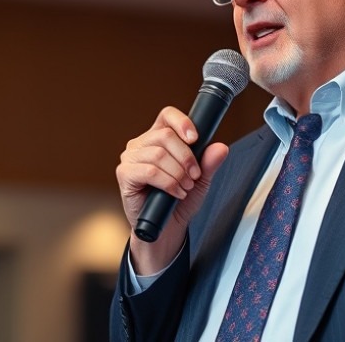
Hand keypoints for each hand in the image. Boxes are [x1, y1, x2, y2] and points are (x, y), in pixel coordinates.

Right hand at [116, 106, 228, 273]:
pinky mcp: (124, 174)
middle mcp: (141, 143)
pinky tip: (175, 192)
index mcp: (158, 137)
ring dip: (178, 173)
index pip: (167, 115)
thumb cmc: (180, 200)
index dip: (182, 122)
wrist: (167, 228)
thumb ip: (209, 163)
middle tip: (194, 176)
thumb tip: (220, 147)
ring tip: (185, 187)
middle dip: (186, 157)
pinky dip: (167, 182)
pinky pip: (149, 171)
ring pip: (158, 154)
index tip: (196, 139)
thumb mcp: (201, 180)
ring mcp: (130, 158)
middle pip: (166, 136)